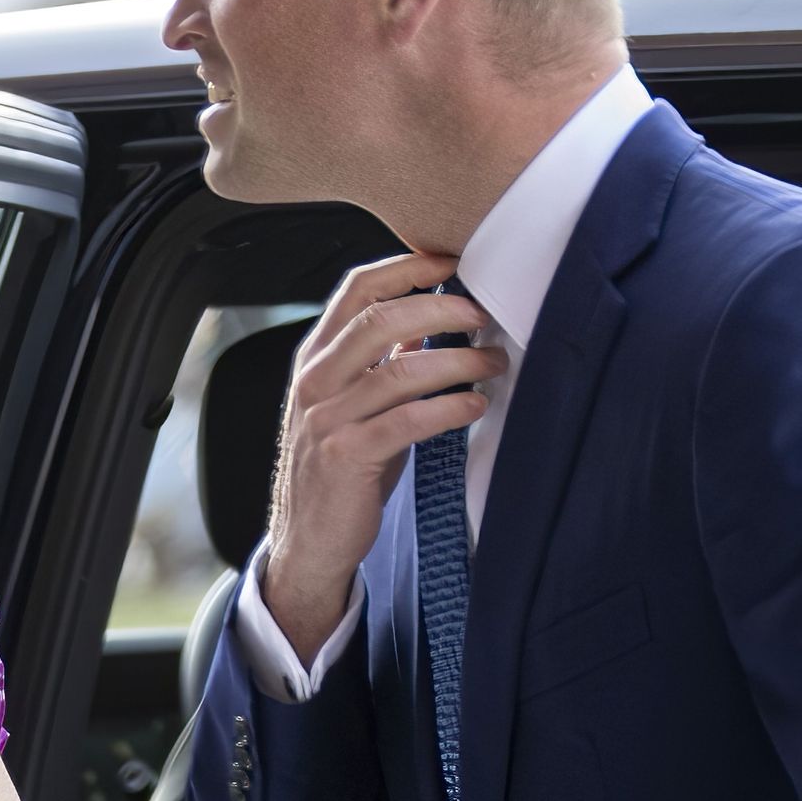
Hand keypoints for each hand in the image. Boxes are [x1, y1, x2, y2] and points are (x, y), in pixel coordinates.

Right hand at [265, 253, 502, 661]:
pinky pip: (408, 421)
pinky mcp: (346, 457)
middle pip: (380, 318)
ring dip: (459, 361)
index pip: (356, 290)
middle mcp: (314, 380)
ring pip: (401, 370)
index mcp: (314, 358)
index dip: (406, 266)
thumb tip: (429, 320)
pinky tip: (475, 406)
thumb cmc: (340, 466)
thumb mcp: (353, 404)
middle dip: (441, 308)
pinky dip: (450, 408)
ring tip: (494, 364)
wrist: (307, 538)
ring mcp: (326, 418)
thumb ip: (380, 362)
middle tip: (485, 314)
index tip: (453, 262)